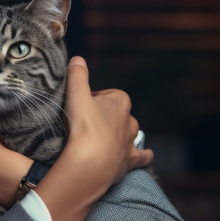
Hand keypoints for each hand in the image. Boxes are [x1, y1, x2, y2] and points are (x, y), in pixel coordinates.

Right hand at [62, 56, 153, 186]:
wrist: (91, 162)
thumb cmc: (83, 125)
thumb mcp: (75, 95)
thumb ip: (76, 75)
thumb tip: (77, 58)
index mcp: (120, 101)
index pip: (107, 95)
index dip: (93, 100)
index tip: (80, 108)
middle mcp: (130, 120)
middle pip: (118, 114)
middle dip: (106, 117)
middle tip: (86, 125)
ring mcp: (131, 141)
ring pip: (130, 133)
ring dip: (120, 134)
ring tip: (103, 140)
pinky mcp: (131, 160)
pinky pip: (143, 156)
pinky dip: (144, 155)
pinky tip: (143, 156)